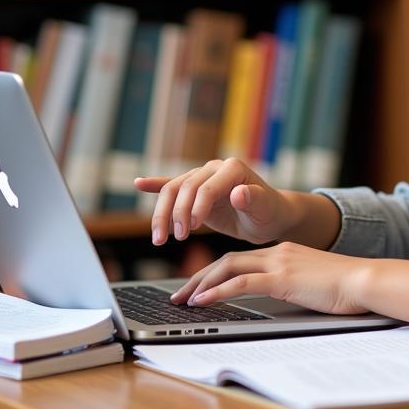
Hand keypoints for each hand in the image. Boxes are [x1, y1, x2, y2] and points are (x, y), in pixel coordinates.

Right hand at [134, 158, 293, 245]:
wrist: (269, 215)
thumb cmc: (269, 212)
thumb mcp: (266, 209)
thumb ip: (254, 199)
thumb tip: (239, 192)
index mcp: (232, 169)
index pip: (206, 187)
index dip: (196, 207)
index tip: (193, 228)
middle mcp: (214, 168)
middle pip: (184, 187)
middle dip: (175, 214)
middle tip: (174, 238)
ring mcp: (203, 177)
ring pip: (173, 191)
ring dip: (162, 214)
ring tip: (159, 239)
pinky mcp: (195, 191)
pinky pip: (172, 186)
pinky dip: (155, 185)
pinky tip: (139, 183)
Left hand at [170, 243, 372, 316]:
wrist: (364, 280)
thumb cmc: (345, 286)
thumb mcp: (312, 282)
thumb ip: (292, 285)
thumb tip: (278, 299)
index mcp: (284, 252)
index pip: (240, 259)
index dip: (215, 273)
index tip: (198, 287)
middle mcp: (277, 252)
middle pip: (227, 261)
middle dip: (199, 278)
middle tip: (180, 295)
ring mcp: (279, 263)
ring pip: (229, 268)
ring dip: (202, 285)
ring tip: (184, 300)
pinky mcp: (282, 278)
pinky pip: (242, 283)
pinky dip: (219, 292)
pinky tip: (204, 301)